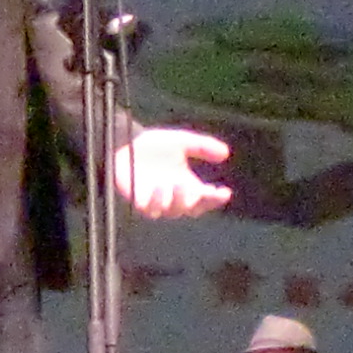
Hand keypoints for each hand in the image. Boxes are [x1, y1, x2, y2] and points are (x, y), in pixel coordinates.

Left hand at [116, 124, 231, 218]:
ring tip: (177, 184)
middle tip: (203, 191)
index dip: (216, 199)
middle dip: (199, 202)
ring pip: (172, 211)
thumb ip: (203, 146)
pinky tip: (160, 188)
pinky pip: (150, 209)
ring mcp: (158, 202)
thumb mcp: (182, 141)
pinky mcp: (140, 202)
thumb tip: (226, 153)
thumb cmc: (155, 146)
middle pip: (192, 209)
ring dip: (178, 200)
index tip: (224, 193)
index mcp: (189, 185)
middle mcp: (175, 197)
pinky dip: (156, 201)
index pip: (207, 199)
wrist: (126, 143)